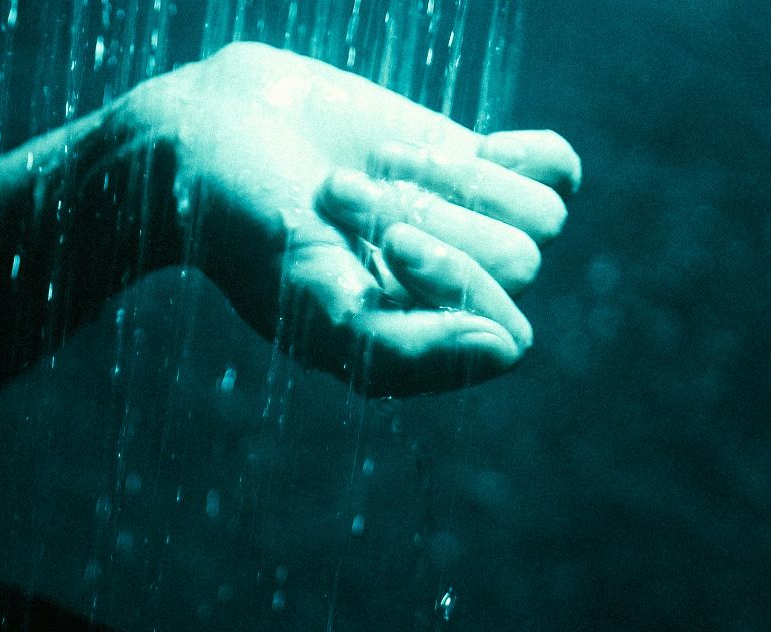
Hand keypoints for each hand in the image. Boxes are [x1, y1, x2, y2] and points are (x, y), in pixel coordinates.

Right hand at [119, 42, 581, 395]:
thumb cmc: (252, 231)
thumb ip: (401, 348)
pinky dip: (520, 157)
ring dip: (449, 180)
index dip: (460, 281)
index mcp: (413, 352)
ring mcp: (467, 235)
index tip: (388, 243)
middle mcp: (448, 301)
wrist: (215, 139)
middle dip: (432, 218)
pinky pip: (556, 172)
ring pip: (542, 218)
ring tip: (371, 167)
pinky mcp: (473, 171)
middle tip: (343, 197)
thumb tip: (505, 349)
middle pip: (520, 264)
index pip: (507, 335)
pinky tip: (476, 147)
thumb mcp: (310, 298)